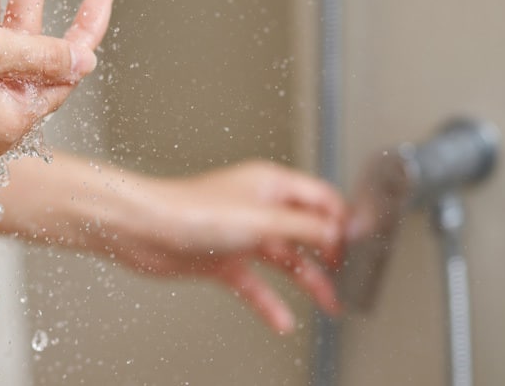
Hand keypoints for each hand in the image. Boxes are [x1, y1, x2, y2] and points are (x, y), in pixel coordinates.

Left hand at [108, 161, 345, 332]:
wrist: (145, 231)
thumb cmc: (191, 211)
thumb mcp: (262, 219)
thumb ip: (306, 227)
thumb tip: (341, 231)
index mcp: (270, 185)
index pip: (320, 199)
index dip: (342, 221)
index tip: (360, 245)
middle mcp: (258, 207)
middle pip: (305, 231)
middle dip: (329, 254)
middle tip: (348, 276)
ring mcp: (240, 235)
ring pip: (285, 260)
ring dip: (308, 282)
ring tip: (329, 304)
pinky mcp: (223, 259)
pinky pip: (256, 284)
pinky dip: (270, 302)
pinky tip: (282, 319)